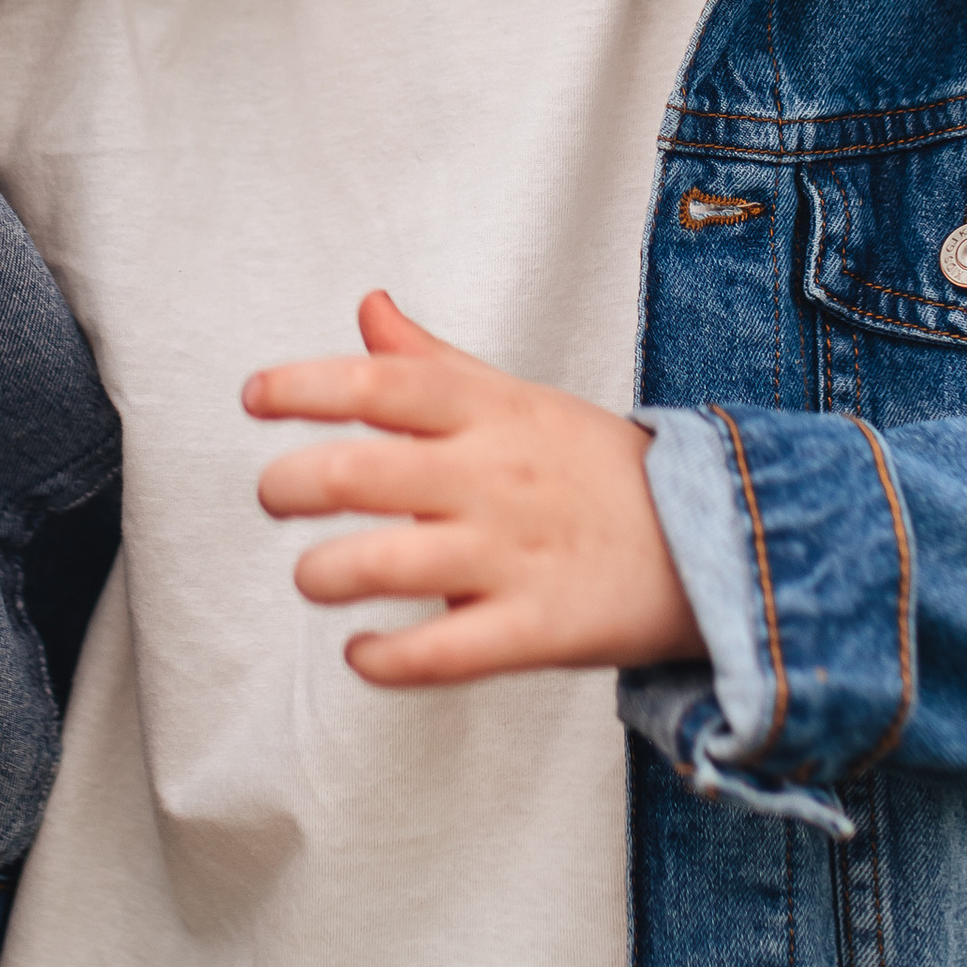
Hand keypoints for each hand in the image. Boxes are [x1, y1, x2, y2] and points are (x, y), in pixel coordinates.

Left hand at [245, 290, 702, 687]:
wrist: (710, 540)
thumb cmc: (591, 468)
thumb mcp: (516, 398)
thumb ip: (432, 361)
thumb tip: (369, 307)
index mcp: (490, 413)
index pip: (383, 383)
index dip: (307, 386)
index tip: (255, 398)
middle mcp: (494, 477)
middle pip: (364, 472)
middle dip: (293, 484)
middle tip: (273, 494)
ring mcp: (514, 555)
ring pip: (388, 564)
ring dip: (326, 574)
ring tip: (315, 577)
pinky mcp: (536, 628)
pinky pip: (442, 652)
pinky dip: (385, 660)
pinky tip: (361, 653)